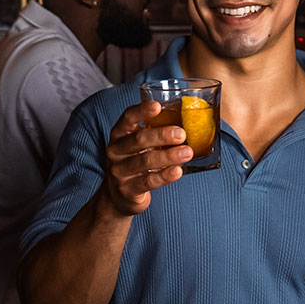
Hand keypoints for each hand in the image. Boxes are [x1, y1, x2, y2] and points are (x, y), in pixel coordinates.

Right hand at [101, 100, 193, 215]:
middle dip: (161, 135)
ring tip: (187, 152)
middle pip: (138, 139)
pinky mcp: (127, 189)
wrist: (118, 197)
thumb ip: (155, 135)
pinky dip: (164, 176)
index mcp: (119, 135)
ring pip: (145, 160)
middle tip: (182, 134)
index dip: (141, 111)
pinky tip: (177, 171)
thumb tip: (189, 123)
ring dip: (169, 156)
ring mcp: (119, 171)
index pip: (128, 118)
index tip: (157, 106)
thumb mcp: (139, 147)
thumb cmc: (135, 164)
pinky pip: (148, 181)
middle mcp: (116, 151)